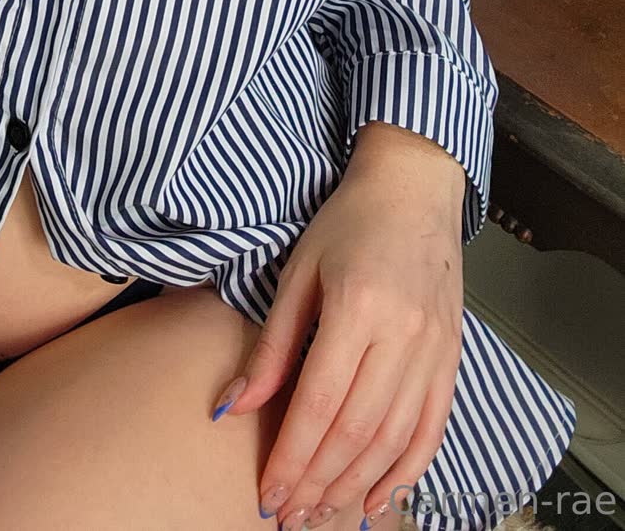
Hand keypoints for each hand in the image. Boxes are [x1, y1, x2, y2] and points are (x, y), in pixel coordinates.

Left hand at [210, 154, 463, 527]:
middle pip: (358, 431)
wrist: (413, 190)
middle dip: (318, 483)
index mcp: (358, 305)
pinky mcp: (452, 358)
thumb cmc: (348, 223)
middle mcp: (403, 334)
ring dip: (354, 486)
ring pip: (394, 439)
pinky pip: (432, 429)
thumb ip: (271, 346)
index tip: (267, 494)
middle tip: (287, 516)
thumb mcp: (298, 272)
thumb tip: (234, 409)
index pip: (320, 403)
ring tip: (320, 514)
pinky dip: (406, 471)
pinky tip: (377, 498)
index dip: (292, 457)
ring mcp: (435, 350)